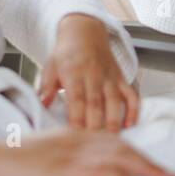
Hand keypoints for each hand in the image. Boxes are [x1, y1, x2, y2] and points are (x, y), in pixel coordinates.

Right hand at [0, 131, 174, 175]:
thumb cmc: (6, 163)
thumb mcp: (38, 157)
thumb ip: (58, 159)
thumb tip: (72, 172)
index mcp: (70, 135)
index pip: (112, 141)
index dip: (136, 152)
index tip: (152, 164)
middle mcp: (76, 140)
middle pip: (124, 147)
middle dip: (150, 161)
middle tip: (172, 175)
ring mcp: (72, 154)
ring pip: (120, 156)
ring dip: (147, 168)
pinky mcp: (65, 171)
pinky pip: (103, 173)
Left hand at [37, 13, 138, 130]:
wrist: (84, 32)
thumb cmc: (66, 54)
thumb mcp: (50, 67)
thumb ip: (46, 87)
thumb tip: (41, 105)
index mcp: (73, 73)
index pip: (76, 99)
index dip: (77, 117)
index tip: (75, 135)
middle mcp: (93, 75)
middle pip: (96, 103)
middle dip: (95, 124)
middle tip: (93, 143)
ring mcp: (109, 77)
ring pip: (114, 100)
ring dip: (114, 120)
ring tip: (112, 139)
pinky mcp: (121, 78)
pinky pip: (131, 94)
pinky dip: (133, 109)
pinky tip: (130, 124)